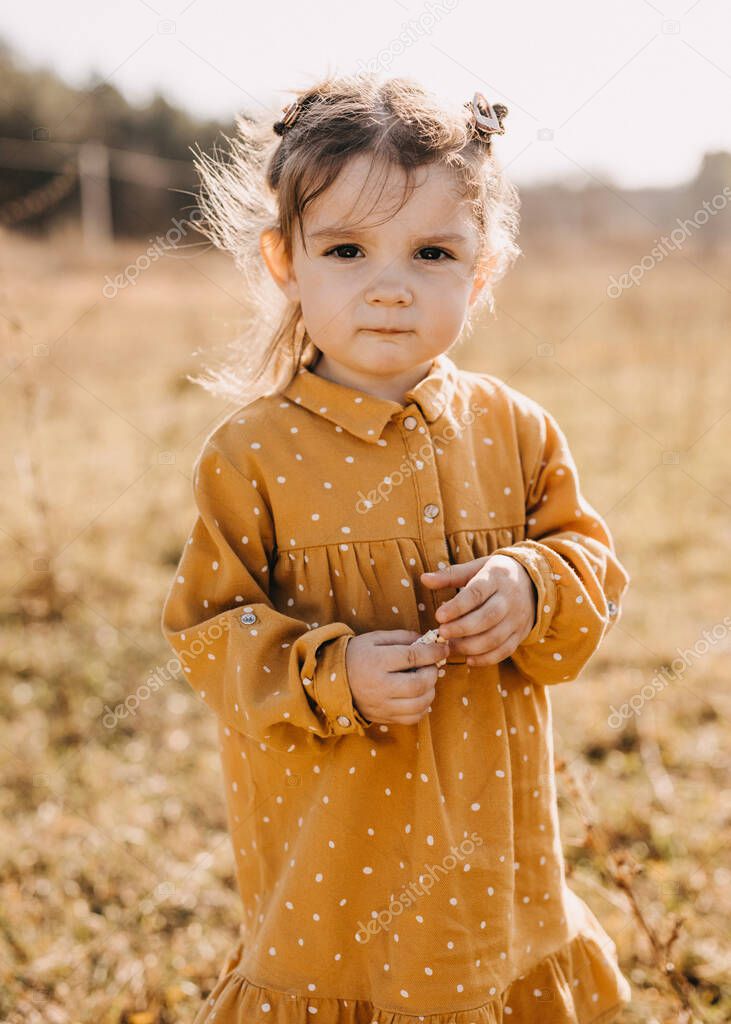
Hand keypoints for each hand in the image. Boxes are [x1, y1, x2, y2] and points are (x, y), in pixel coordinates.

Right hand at [345, 629, 449, 725]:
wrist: (331, 681)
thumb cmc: (356, 655)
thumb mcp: (375, 639)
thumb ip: (402, 638)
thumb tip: (427, 641)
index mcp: (377, 661)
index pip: (413, 657)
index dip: (433, 652)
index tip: (443, 648)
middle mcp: (379, 686)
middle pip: (418, 684)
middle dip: (432, 674)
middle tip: (432, 666)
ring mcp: (381, 704)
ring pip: (418, 704)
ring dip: (430, 691)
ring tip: (426, 681)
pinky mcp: (384, 717)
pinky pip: (412, 718)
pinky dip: (422, 708)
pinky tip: (419, 696)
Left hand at [420, 555, 536, 666]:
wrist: (533, 582)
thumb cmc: (495, 574)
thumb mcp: (476, 567)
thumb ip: (450, 575)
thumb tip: (424, 579)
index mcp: (496, 577)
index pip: (477, 593)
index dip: (457, 607)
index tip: (438, 616)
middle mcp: (510, 598)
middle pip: (487, 617)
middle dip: (462, 628)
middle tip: (441, 634)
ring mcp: (517, 618)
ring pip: (496, 637)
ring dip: (471, 646)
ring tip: (450, 647)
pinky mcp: (521, 633)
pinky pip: (505, 650)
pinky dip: (486, 659)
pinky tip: (468, 660)